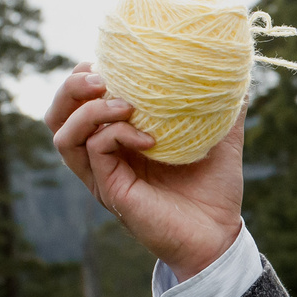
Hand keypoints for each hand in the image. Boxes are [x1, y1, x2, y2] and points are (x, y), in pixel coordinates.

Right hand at [44, 64, 245, 279]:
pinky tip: (149, 137)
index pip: (80, 102)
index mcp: (119, 140)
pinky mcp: (111, 191)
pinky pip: (95, 151)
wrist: (219, 235)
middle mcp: (103, 157)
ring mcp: (103, 175)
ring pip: (63, 134)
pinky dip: (116, 133)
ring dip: (88, 109)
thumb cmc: (215, 192)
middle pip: (57, 116)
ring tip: (123, 102)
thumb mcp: (221, 142)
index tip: (112, 60)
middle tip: (99, 75)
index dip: (84, 76)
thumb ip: (224, 111)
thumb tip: (239, 79)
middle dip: (70, 88)